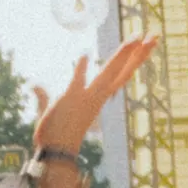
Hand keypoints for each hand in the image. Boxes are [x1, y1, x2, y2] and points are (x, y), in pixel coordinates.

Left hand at [33, 37, 157, 155]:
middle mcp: (98, 96)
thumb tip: (34, 85)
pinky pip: (77, 81)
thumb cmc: (56, 134)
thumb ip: (44, 94)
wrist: (56, 152)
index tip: (143, 46)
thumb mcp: (52, 108)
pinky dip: (79, 70)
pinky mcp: (72, 98)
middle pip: (123, 70)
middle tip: (153, 36)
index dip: (133, 60)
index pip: (120, 74)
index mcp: (98, 97)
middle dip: (138, 53)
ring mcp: (88, 97)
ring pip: (110, 72)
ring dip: (123, 55)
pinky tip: (83, 55)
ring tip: (138, 37)